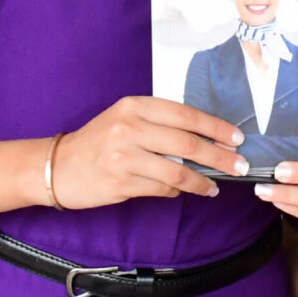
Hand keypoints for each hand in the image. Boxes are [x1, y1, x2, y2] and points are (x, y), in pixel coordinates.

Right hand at [52, 97, 246, 205]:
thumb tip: (208, 140)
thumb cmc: (98, 142)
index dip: (216, 127)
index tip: (237, 138)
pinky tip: (184, 191)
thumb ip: (160, 125)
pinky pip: (161, 188)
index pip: (186, 115)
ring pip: (177, 170)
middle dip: (220, 157)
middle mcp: (129, 127)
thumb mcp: (126, 120)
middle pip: (187, 143)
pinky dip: (177, 191)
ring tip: (215, 187)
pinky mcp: (120, 182)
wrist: (57, 166)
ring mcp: (124, 155)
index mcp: (135, 106)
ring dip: (202, 181)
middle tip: (240, 167)